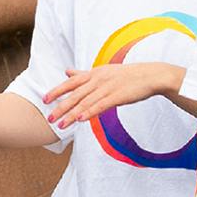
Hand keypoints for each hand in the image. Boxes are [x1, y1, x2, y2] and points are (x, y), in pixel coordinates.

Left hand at [45, 61, 181, 132]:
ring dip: (72, 114)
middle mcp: (98, 79)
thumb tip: (67, 71)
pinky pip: (101, 105)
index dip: (57, 91)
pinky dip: (90, 112)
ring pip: (86, 102)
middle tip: (49, 118)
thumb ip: (84, 74)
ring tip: (61, 125)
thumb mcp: (103, 71)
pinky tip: (81, 120)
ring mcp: (108, 87)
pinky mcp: (118, 96)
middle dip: (61, 107)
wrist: (151, 76)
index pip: (71, 82)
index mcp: (94, 73)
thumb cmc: (128, 76)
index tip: (45, 100)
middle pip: (75, 94)